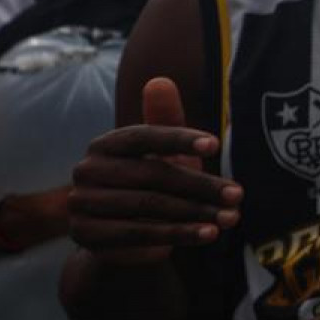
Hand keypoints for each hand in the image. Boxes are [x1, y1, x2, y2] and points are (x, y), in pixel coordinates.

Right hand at [70, 78, 240, 264]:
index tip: (216, 145)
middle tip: (238, 194)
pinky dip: (176, 237)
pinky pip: (138, 237)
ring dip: (195, 215)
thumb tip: (160, 81)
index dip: (179, 139)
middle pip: (152, 176)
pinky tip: (206, 236)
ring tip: (230, 218)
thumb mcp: (161, 152)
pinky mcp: (87, 238)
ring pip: (148, 209)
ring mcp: (81, 206)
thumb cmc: (148, 181)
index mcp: (104, 144)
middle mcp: (86, 172)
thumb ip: (164, 119)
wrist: (118, 232)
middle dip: (200, 186)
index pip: (143, 136)